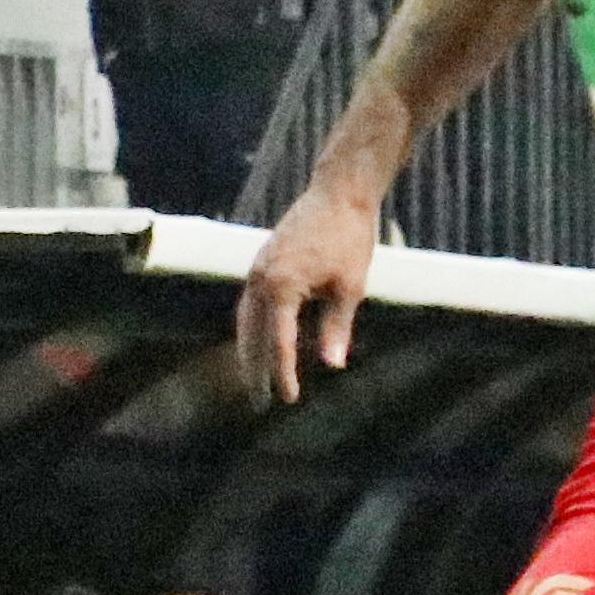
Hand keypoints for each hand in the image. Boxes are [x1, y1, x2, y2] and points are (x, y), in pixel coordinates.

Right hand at [237, 172, 383, 399]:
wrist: (339, 193)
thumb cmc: (349, 238)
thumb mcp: (349, 287)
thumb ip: (337, 327)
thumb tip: (332, 365)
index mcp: (282, 287)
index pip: (279, 342)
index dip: (284, 373)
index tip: (288, 399)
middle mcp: (261, 278)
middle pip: (251, 335)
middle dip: (255, 370)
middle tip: (259, 402)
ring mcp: (257, 268)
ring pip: (245, 319)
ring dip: (248, 349)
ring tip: (254, 378)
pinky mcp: (262, 261)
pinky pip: (250, 302)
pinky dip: (252, 325)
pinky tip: (260, 339)